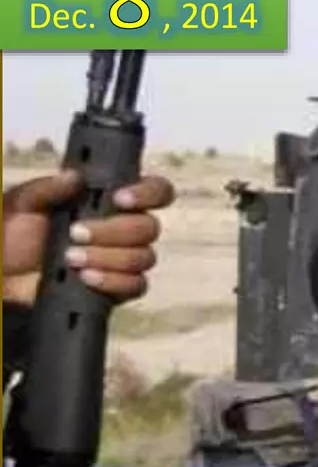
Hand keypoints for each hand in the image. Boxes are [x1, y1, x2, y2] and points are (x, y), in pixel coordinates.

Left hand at [2, 170, 172, 305]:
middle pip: (149, 227)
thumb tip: (75, 177)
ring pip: (144, 257)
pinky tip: (87, 278)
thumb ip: (46, 189)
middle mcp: (122, 229)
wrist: (1, 276)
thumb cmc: (11, 236)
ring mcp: (122, 260)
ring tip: (71, 259)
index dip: (149, 193)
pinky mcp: (117, 289)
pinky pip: (136, 285)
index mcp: (107, 201)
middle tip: (75, 233)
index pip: (154, 191)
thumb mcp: (19, 204)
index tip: (120, 199)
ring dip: (109, 257)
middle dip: (114, 231)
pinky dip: (114, 281)